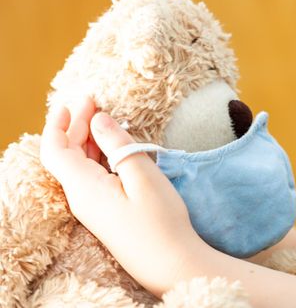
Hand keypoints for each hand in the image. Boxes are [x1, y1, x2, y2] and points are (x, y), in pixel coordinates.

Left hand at [40, 97, 199, 296]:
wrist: (171, 264)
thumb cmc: (161, 221)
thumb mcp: (142, 176)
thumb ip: (117, 145)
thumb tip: (98, 120)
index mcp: (84, 187)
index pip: (55, 149)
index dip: (58, 122)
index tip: (73, 101)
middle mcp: (82, 197)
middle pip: (67, 155)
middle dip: (77, 125)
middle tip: (95, 102)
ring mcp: (93, 207)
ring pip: (80, 166)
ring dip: (88, 140)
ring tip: (103, 120)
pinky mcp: (105, 212)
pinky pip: (92, 177)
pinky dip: (98, 156)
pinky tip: (113, 150)